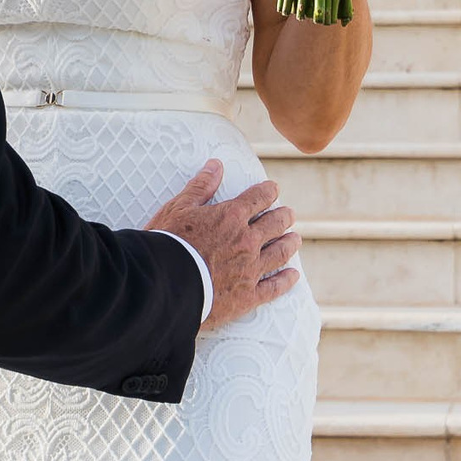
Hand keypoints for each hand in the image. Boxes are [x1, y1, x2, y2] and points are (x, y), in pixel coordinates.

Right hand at [145, 160, 300, 331]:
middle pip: (274, 224)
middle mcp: (247, 241)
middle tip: (289, 214)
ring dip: (290, 243)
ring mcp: (250, 269)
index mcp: (231, 217)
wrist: (164, 285)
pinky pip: (273, 287)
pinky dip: (285, 280)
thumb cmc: (167, 243)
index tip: (274, 189)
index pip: (258, 198)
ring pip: (279, 253)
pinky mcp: (247, 296)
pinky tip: (293, 276)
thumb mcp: (179, 208)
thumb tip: (216, 165)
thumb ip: (200, 187)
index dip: (268, 191)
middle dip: (284, 216)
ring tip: (295, 239)